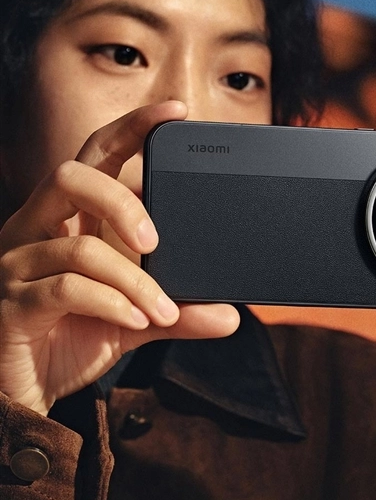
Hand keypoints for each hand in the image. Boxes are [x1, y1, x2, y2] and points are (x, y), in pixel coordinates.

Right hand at [0, 102, 239, 415]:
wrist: (25, 388)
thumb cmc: (74, 335)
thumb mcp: (136, 318)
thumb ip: (179, 311)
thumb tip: (229, 316)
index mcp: (70, 220)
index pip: (96, 156)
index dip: (132, 128)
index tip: (175, 112)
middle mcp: (38, 229)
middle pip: (72, 176)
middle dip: (123, 203)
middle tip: (155, 244)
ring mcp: (20, 263)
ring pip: (79, 245)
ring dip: (135, 281)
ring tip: (162, 310)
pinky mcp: (14, 302)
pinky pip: (65, 288)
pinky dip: (113, 304)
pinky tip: (137, 322)